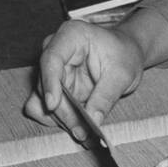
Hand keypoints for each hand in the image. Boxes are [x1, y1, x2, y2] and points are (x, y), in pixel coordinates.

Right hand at [24, 19, 146, 141]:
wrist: (127, 55)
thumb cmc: (125, 55)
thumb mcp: (122, 74)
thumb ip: (106, 96)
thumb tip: (92, 120)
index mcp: (72, 35)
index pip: (51, 58)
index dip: (49, 82)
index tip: (52, 105)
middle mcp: (56, 50)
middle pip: (45, 83)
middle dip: (61, 109)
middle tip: (81, 130)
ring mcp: (53, 69)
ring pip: (41, 98)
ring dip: (59, 117)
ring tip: (82, 131)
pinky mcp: (54, 86)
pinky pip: (46, 106)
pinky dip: (59, 118)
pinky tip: (77, 125)